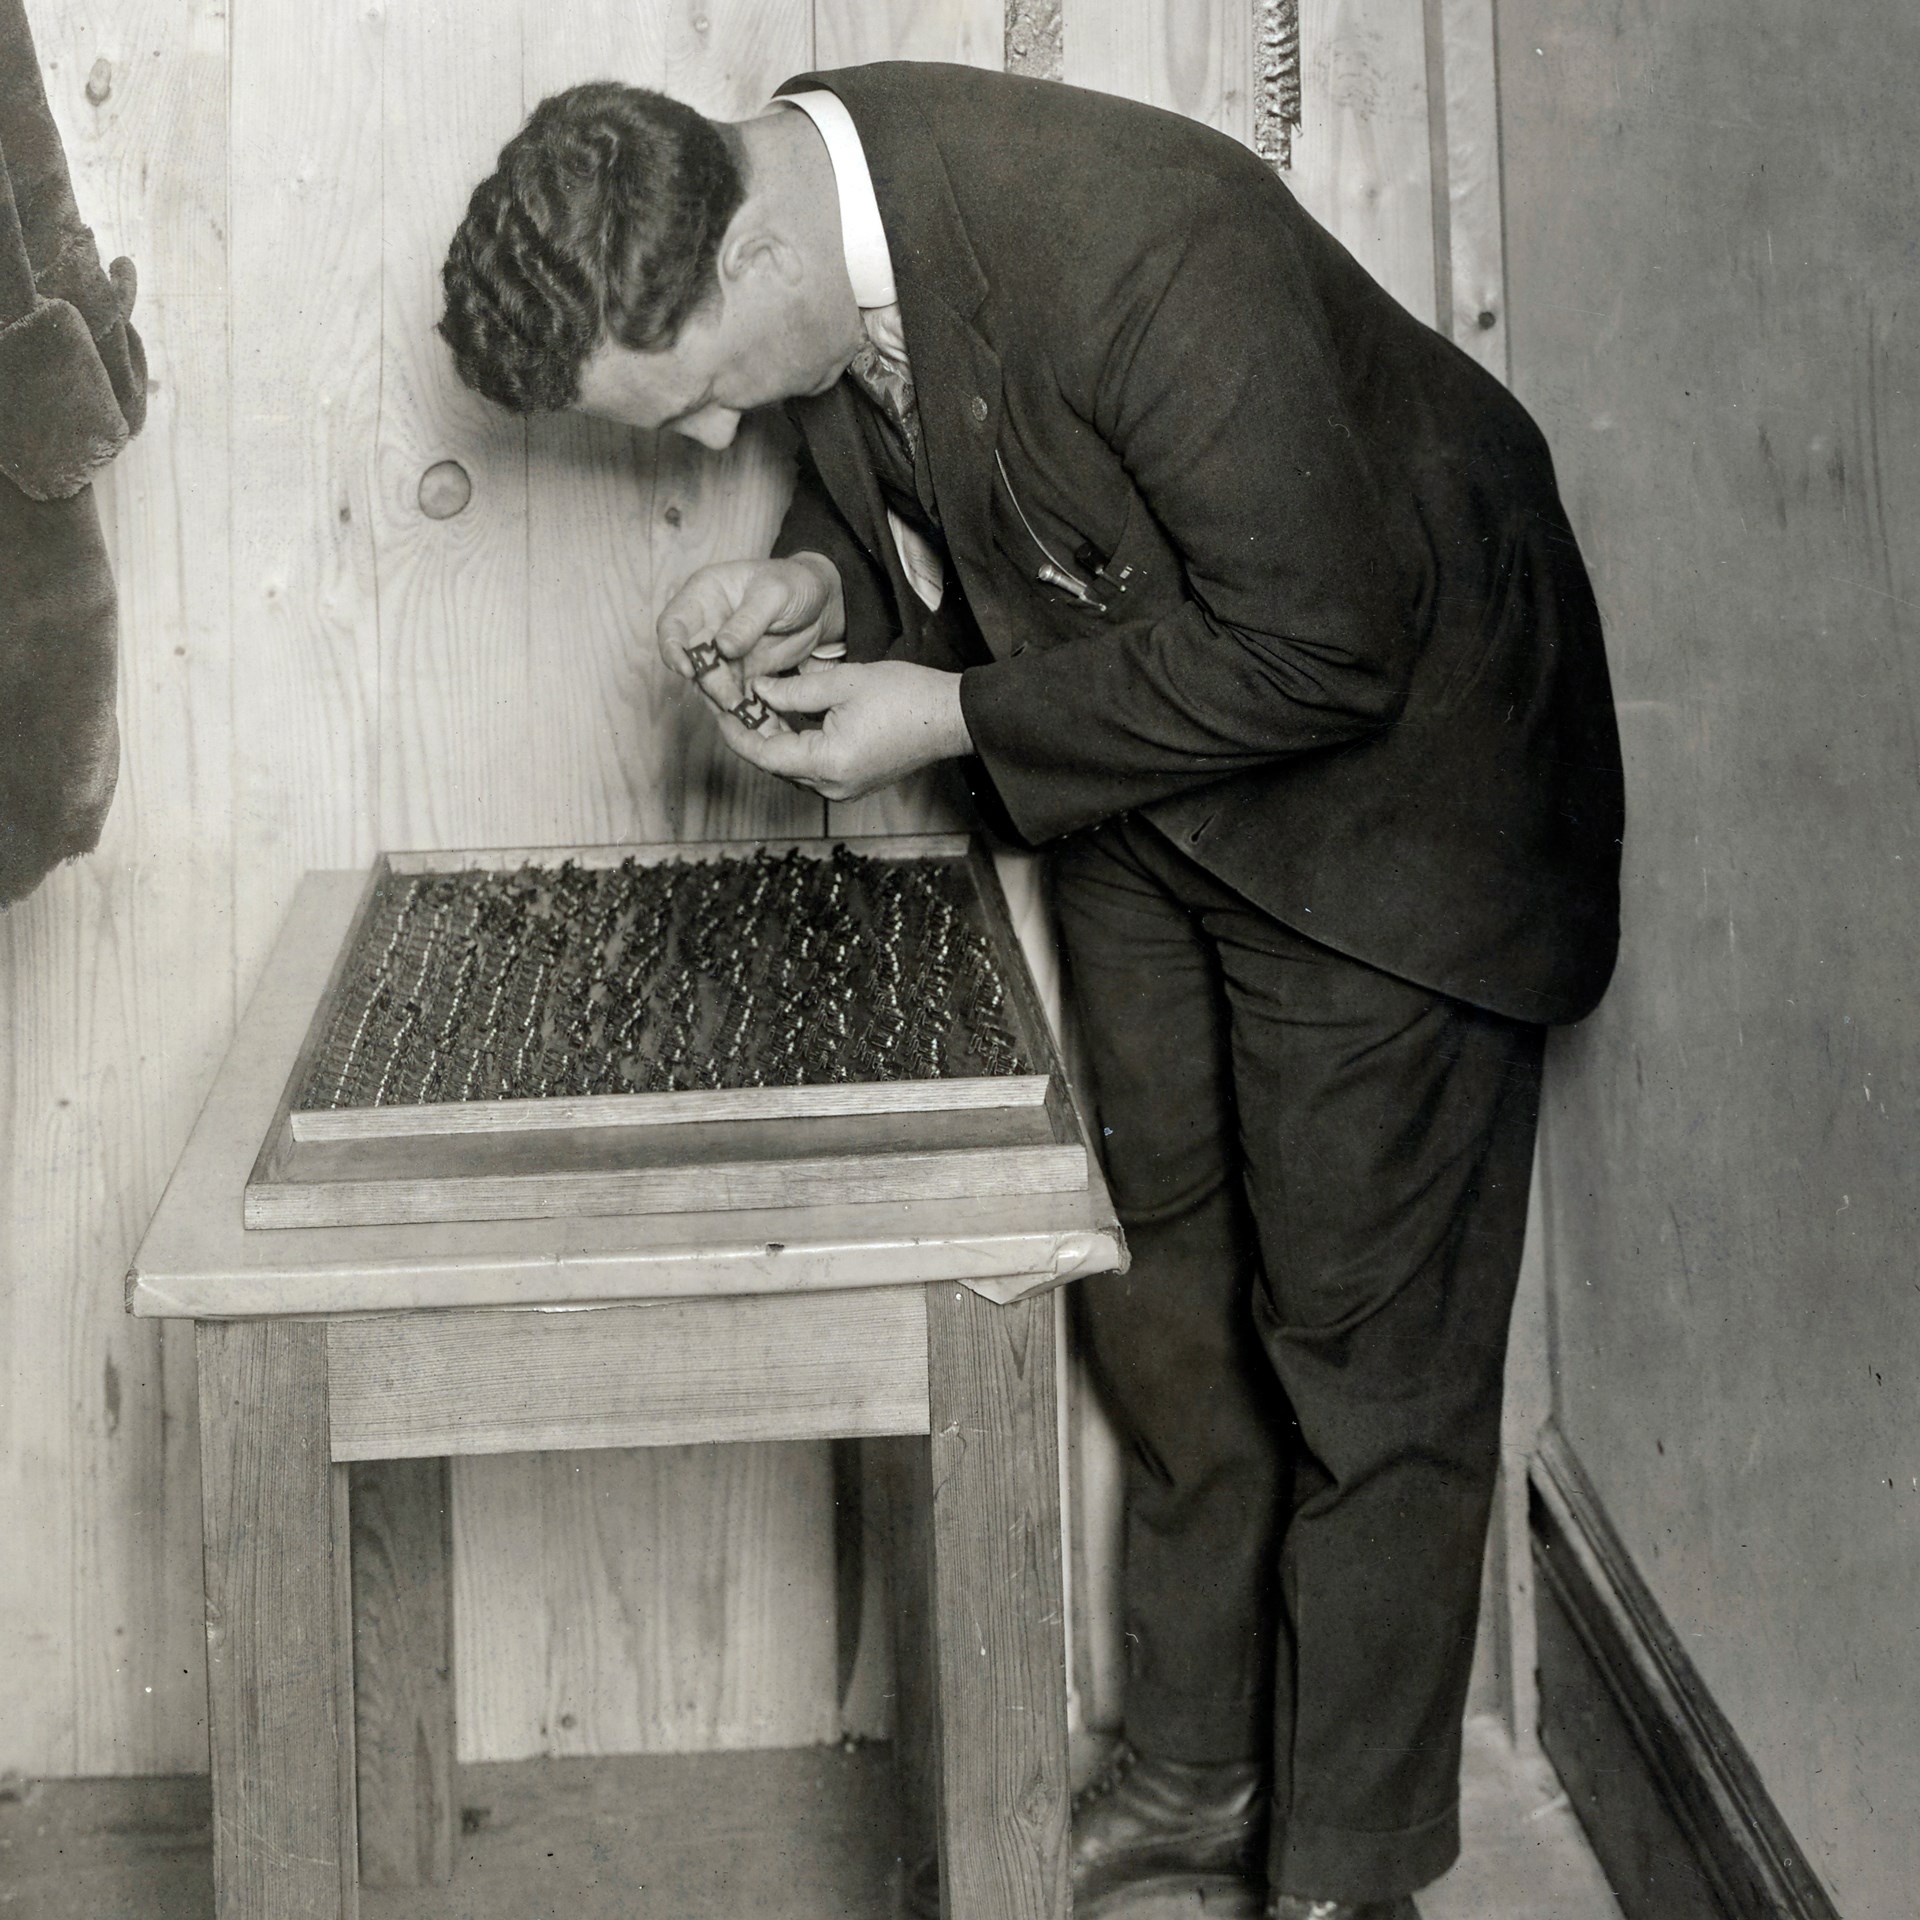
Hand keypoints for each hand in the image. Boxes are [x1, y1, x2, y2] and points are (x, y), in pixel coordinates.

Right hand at [655, 555, 844, 714]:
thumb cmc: (794, 583)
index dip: (672, 648)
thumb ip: (748, 619)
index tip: (687, 669)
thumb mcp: (775, 593)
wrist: (821, 602)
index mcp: (704, 597)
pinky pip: (737, 696)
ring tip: (746, 716)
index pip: (673, 624)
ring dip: (725, 703)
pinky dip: (745, 712)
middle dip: (708, 684)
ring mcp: (723, 655)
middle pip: (693, 662)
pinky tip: (758, 723)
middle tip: (730, 701)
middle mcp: (707, 627)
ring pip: (713, 685)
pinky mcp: (742, 675)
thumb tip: (722, 647)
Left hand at [714, 662, 972, 801]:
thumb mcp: (843, 682)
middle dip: (752, 732)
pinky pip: (812, 767)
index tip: (719, 708)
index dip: (736, 730)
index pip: (763, 753)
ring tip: (756, 705)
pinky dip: (795, 744)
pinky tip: (788, 717)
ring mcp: (843, 788)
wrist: (950, 718)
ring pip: (792, 765)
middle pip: (775, 762)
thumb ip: (793, 691)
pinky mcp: (853, 782)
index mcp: (826, 763)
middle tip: (732, 700)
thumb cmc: (905, 697)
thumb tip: (758, 691)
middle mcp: (831, 785)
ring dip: (773, 738)